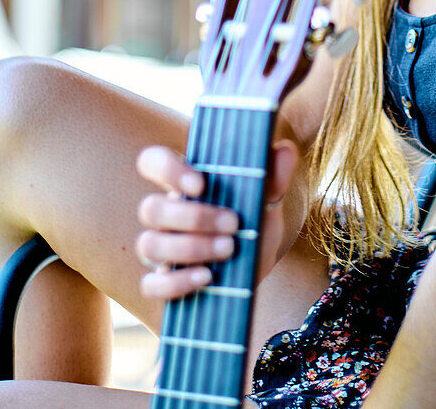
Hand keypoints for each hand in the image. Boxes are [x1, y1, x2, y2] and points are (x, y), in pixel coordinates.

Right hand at [136, 140, 297, 299]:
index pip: (152, 162)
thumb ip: (274, 176)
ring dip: (190, 248)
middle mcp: (165, 214)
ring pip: (149, 245)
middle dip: (194, 217)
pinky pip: (151, 285)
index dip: (167, 169)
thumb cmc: (253, 225)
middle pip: (150, 209)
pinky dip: (177, 282)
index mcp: (183, 185)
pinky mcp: (162, 284)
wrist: (257, 268)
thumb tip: (286, 150)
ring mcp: (160, 250)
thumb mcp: (267, 200)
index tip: (200, 183)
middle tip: (234, 224)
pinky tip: (207, 276)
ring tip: (229, 249)